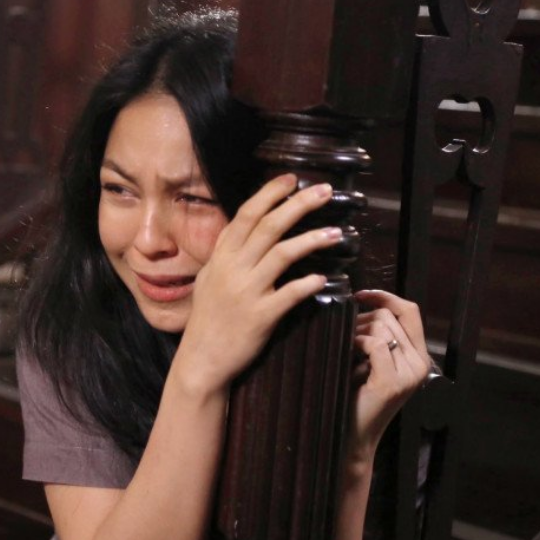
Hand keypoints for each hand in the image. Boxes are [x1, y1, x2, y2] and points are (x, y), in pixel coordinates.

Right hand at [176, 173, 340, 393]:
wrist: (202, 360)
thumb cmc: (207, 319)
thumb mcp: (210, 278)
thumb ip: (227, 254)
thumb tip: (244, 229)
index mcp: (221, 257)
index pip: (246, 215)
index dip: (269, 194)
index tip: (291, 179)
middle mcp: (232, 269)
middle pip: (269, 226)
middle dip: (298, 204)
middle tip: (325, 191)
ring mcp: (246, 292)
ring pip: (282, 254)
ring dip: (312, 239)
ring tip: (337, 232)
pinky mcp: (260, 316)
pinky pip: (289, 294)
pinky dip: (307, 284)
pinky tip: (323, 278)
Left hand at [348, 290, 430, 461]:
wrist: (352, 435)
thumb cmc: (355, 395)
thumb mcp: (370, 360)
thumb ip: (376, 335)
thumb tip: (363, 301)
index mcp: (418, 357)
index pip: (410, 311)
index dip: (385, 296)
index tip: (360, 294)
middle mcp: (420, 364)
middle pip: (390, 315)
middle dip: (362, 318)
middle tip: (345, 337)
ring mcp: (409, 374)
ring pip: (381, 326)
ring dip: (355, 332)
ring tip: (346, 351)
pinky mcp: (393, 381)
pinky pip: (374, 343)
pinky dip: (356, 343)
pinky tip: (348, 355)